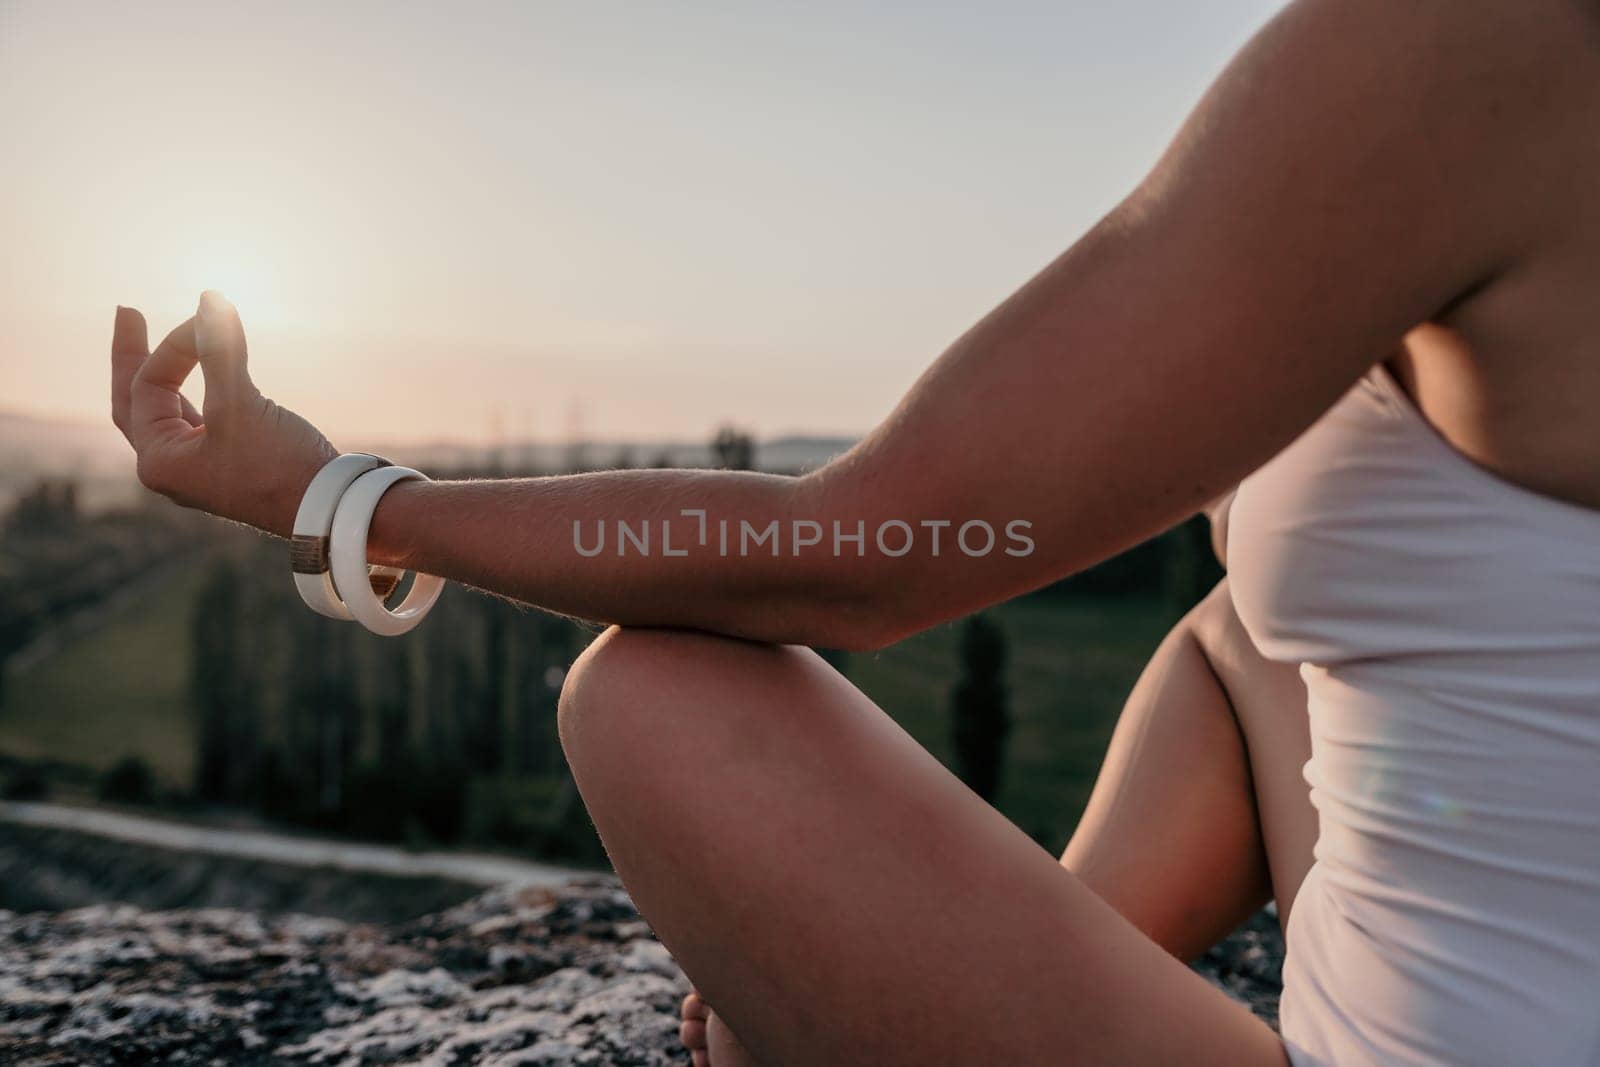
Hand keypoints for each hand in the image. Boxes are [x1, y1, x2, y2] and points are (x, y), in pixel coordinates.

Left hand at [110, 291, 337, 536]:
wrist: (328, 509)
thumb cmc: (279, 465)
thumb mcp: (242, 404)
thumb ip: (220, 350)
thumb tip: (210, 298)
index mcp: (159, 460)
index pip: (149, 386)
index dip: (175, 347)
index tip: (209, 322)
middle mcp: (171, 468)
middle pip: (137, 401)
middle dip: (133, 356)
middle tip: (129, 312)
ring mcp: (199, 468)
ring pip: (170, 410)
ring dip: (169, 373)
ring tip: (168, 344)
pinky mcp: (230, 465)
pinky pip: (200, 419)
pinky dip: (201, 390)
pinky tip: (208, 375)